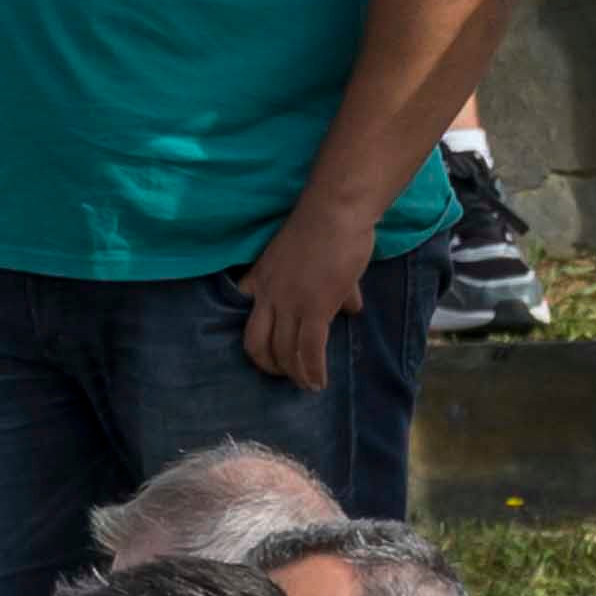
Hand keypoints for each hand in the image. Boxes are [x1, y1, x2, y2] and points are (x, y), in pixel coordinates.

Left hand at [236, 197, 368, 385]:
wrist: (335, 210)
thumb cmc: (329, 223)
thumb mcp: (312, 255)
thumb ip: (327, 283)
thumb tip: (352, 307)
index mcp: (262, 276)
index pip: (243, 311)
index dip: (254, 332)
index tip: (267, 347)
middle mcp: (268, 294)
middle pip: (256, 343)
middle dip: (269, 365)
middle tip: (284, 374)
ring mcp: (289, 303)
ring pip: (283, 352)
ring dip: (295, 374)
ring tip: (307, 385)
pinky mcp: (314, 309)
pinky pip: (309, 351)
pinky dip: (313, 371)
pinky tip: (320, 382)